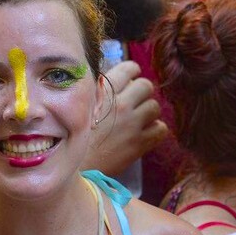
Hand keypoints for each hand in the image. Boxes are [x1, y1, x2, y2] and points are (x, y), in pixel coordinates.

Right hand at [85, 61, 168, 175]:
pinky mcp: (140, 143)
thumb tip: (113, 82)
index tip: (131, 78)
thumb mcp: (80, 106)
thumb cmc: (73, 135)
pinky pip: (161, 128)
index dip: (132, 71)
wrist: (76, 165)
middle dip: (142, 92)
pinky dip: (155, 130)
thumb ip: (97, 91)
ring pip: (155, 106)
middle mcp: (120, 104)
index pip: (129, 68)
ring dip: (148, 111)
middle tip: (135, 100)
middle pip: (146, 86)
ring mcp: (132, 123)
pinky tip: (144, 133)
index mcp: (103, 92)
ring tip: (138, 119)